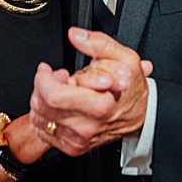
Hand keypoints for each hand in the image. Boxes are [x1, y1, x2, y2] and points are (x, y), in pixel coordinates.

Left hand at [28, 28, 152, 155]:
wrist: (142, 116)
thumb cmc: (131, 88)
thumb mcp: (124, 58)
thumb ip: (99, 43)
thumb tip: (76, 35)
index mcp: (99, 106)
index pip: (52, 94)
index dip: (46, 77)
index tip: (50, 70)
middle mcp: (87, 126)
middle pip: (42, 104)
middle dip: (42, 86)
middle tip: (57, 79)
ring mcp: (79, 138)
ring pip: (39, 117)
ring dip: (42, 99)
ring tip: (61, 91)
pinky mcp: (72, 147)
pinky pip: (43, 130)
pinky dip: (44, 116)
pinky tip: (59, 107)